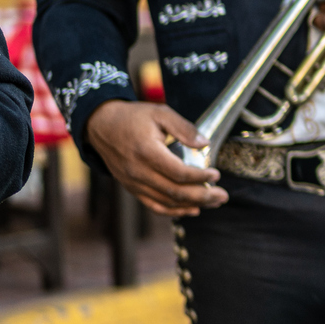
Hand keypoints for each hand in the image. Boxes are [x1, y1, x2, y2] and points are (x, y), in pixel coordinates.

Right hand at [86, 100, 225, 215]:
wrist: (101, 126)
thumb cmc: (133, 117)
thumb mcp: (160, 113)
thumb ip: (184, 128)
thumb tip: (205, 143)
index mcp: (147, 152)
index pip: (178, 173)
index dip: (200, 177)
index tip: (216, 174)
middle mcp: (138, 172)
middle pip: (174, 192)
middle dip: (203, 196)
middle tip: (223, 196)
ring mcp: (133, 183)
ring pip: (166, 202)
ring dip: (192, 205)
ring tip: (214, 202)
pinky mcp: (131, 187)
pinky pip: (153, 205)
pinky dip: (173, 211)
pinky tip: (191, 210)